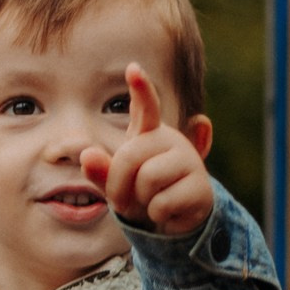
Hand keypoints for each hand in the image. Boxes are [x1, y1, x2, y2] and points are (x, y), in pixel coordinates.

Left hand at [80, 62, 214, 238]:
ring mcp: (189, 161)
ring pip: (148, 179)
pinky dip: (157, 215)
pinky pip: (162, 203)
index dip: (141, 88)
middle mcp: (170, 140)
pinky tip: (169, 212)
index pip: (146, 107)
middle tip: (125, 199)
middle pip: (129, 156)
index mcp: (148, 134)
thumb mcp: (116, 184)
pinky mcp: (201, 186)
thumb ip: (100, 171)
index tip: (133, 69)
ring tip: (151, 202)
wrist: (174, 220)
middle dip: (118, 185)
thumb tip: (87, 155)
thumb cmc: (140, 194)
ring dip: (141, 201)